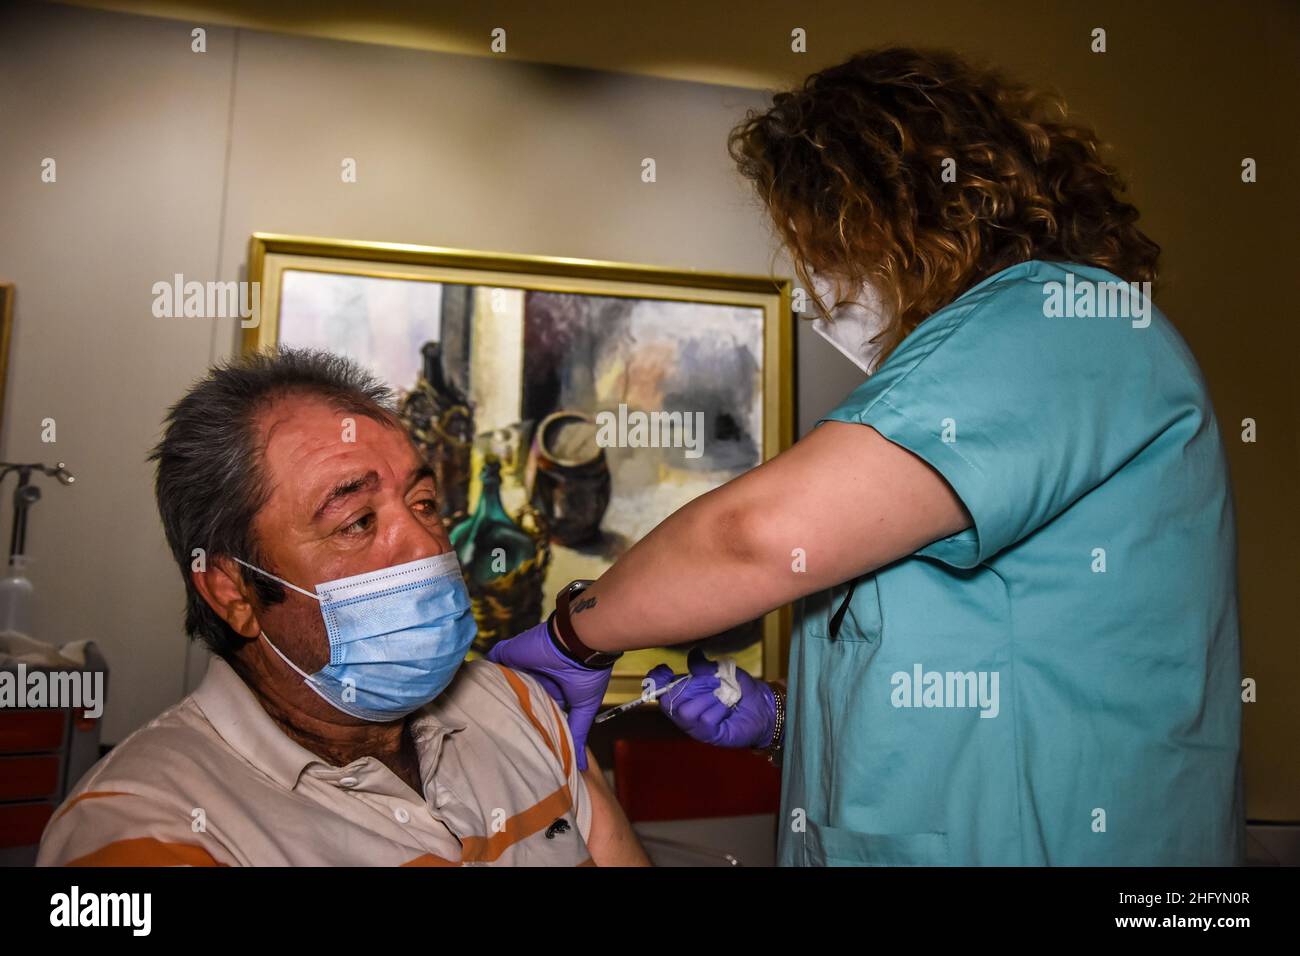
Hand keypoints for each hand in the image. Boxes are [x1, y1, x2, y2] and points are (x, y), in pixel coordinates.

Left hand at [487, 619, 611, 770]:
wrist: (579, 643)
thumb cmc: (587, 673)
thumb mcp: (583, 708)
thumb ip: (577, 734)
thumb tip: (581, 767)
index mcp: (551, 688)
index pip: (533, 708)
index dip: (525, 721)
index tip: (514, 741)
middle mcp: (534, 677)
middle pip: (513, 696)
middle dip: (503, 711)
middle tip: (488, 735)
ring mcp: (519, 665)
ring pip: (499, 681)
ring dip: (490, 693)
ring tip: (474, 718)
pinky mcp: (507, 654)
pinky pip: (488, 663)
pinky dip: (480, 674)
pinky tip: (470, 691)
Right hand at [646, 647, 776, 748]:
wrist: (763, 706)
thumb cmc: (740, 689)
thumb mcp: (722, 671)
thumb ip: (705, 666)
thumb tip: (694, 654)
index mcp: (683, 693)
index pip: (659, 688)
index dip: (656, 680)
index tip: (665, 670)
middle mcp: (684, 711)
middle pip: (669, 700)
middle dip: (691, 687)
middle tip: (714, 682)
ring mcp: (695, 726)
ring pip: (686, 712)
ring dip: (707, 698)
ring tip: (723, 695)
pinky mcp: (709, 736)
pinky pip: (704, 720)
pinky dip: (719, 709)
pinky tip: (728, 707)